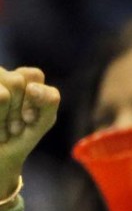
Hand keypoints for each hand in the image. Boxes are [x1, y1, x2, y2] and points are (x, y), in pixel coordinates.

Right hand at [0, 67, 58, 197]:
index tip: (29, 119)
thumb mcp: (44, 119)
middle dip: (17, 110)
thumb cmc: (22, 135)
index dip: (34, 99)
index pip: (33, 75)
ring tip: (3, 128)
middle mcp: (0, 75)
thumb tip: (32, 88)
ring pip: (2, 95)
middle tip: (14, 127)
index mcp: (23, 78)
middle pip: (15, 82)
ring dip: (3, 117)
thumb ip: (49, 100)